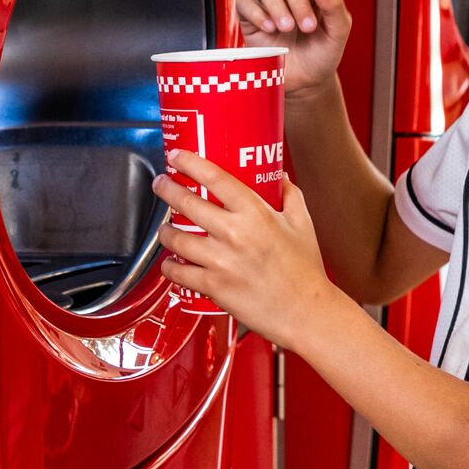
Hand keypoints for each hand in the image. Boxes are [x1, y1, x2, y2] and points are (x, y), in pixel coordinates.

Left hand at [152, 150, 341, 350]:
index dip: (190, 162)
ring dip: (165, 230)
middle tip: (161, 184)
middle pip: (186, 202)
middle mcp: (234, 233)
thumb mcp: (302, 223)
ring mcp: (221, 261)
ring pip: (176, 238)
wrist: (306, 313)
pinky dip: (170, 266)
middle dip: (167, 189)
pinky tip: (171, 262)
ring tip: (166, 227)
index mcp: (255, 213)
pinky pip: (179, 272)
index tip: (177, 155)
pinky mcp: (214, 287)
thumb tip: (279, 177)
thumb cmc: (305, 270)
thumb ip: (289, 195)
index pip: (214, 177)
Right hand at [237, 0, 350, 100]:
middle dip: (298, 1)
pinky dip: (255, 12)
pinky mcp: (249, 18)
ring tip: (286, 28)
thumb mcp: (338, 33)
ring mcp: (268, 4)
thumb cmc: (322, 54)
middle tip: (307, 27)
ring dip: (276, 4)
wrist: (304, 82)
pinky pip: (244, 2)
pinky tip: (268, 28)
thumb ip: (335, 7)